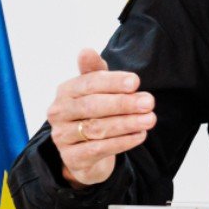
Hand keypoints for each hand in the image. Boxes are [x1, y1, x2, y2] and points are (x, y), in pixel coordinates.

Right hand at [46, 49, 155, 187]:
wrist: (85, 153)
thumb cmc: (93, 113)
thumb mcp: (95, 90)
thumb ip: (94, 71)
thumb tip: (86, 50)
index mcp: (65, 91)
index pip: (89, 83)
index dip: (113, 82)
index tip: (136, 82)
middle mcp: (59, 113)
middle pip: (93, 106)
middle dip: (123, 103)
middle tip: (149, 102)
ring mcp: (62, 137)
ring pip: (97, 128)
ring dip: (127, 123)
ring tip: (150, 119)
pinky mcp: (72, 158)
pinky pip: (99, 149)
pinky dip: (122, 142)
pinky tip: (140, 135)